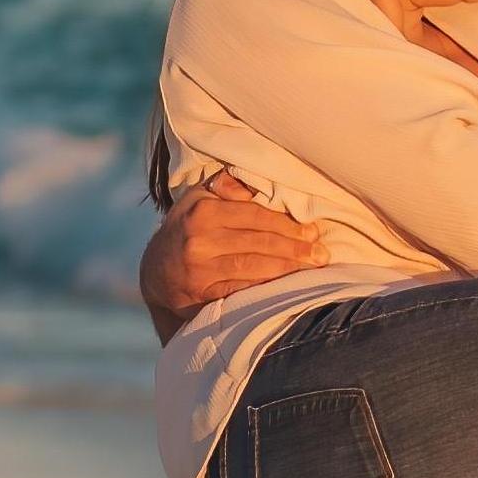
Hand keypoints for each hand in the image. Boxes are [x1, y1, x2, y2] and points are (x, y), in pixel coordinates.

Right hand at [138, 175, 332, 341]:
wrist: (155, 270)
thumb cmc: (189, 228)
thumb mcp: (199, 200)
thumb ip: (228, 188)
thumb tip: (256, 184)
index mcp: (203, 211)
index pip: (256, 216)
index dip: (288, 225)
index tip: (313, 231)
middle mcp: (199, 239)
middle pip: (259, 242)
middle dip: (296, 248)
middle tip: (322, 253)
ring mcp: (199, 269)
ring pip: (254, 266)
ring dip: (289, 268)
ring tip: (313, 267)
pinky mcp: (201, 294)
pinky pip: (242, 289)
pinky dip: (267, 287)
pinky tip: (288, 286)